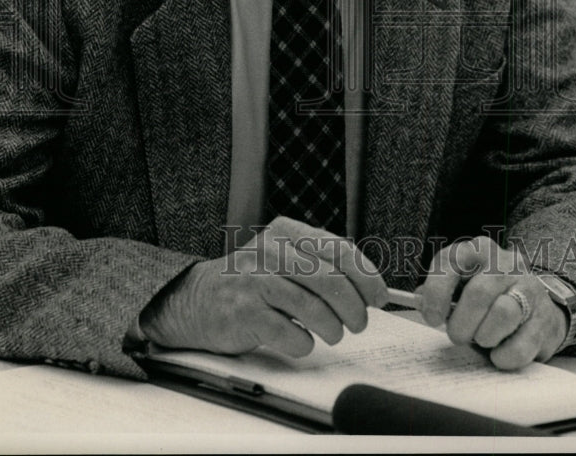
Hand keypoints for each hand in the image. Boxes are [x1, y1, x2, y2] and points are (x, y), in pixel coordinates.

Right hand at [140, 216, 387, 356]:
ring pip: (314, 308)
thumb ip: (321, 263)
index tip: (378, 296)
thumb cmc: (252, 281)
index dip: (366, 276)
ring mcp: (254, 281)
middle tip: (359, 323)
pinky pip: (290, 333)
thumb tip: (370, 287)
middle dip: (354, 308)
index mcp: (285, 231)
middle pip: (330, 280)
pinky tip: (301, 340)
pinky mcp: (243, 313)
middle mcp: (270, 250)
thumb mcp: (284, 257)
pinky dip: (304, 343)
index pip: (338, 250)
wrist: (197, 300)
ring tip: (332, 334)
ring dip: (332, 328)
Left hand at [419, 236, 567, 369]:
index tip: (432, 317)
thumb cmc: (488, 296)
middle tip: (458, 336)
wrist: (536, 305)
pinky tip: (499, 353)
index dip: (436, 292)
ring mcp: (529, 287)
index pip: (450, 262)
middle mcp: (505, 262)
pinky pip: (521, 344)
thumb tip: (419, 300)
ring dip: (485, 337)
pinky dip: (504, 356)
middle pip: (478, 294)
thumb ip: (439, 291)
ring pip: (503, 315)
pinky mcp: (545, 317)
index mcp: (477, 250)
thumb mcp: (461, 284)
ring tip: (482, 340)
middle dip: (462, 324)